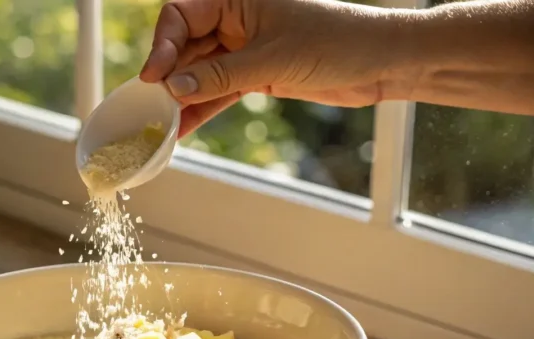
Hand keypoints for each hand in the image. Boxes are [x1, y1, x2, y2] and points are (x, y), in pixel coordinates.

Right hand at [140, 0, 406, 136]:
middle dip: (169, 76)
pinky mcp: (254, 73)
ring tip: (161, 125)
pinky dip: (201, 109)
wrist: (382, 61)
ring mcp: (243, 47)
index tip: (154, 76)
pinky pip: (216, 91)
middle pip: (184, 46)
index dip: (163, 45)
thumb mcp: (273, 60)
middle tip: (152, 108)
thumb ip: (220, 75)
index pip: (181, 15)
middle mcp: (235, 18)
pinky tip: (182, 129)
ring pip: (198, 72)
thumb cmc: (337, 41)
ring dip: (181, 98)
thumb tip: (174, 87)